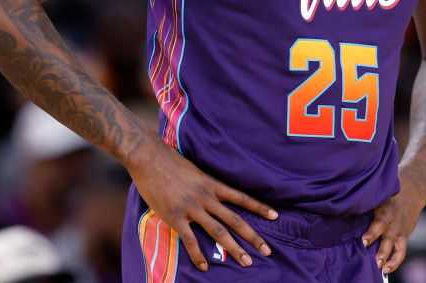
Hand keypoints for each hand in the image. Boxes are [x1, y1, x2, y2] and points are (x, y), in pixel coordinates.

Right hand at [127, 135, 278, 271]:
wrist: (149, 158)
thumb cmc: (170, 161)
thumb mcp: (196, 169)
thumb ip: (206, 183)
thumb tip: (214, 191)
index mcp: (213, 184)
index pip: (242, 197)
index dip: (259, 207)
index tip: (275, 216)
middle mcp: (207, 197)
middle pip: (235, 219)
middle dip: (252, 236)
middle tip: (267, 251)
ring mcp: (192, 208)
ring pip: (218, 231)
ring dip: (233, 248)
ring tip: (246, 262)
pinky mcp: (175, 216)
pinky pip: (190, 239)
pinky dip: (198, 254)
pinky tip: (204, 266)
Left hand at [361, 172, 425, 274]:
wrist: (413, 192)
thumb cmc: (388, 196)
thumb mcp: (379, 196)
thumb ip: (367, 206)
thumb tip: (343, 214)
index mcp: (384, 208)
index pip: (378, 221)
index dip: (372, 232)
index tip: (363, 241)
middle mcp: (392, 219)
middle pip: (386, 233)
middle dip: (378, 245)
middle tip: (370, 256)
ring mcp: (399, 228)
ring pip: (393, 244)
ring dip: (386, 255)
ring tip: (380, 268)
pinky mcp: (404, 236)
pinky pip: (401, 252)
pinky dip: (395, 262)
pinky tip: (386, 270)